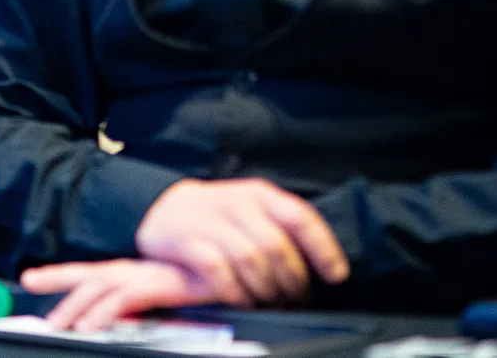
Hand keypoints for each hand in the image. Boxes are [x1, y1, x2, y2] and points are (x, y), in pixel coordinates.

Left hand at [22, 259, 219, 330]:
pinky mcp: (157, 285)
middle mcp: (129, 270)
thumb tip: (117, 313)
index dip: (56, 274)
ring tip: (59, 323)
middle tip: (35, 295)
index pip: (84, 272)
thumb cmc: (197, 273)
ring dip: (76, 305)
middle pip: (84, 277)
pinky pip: (124, 300)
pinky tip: (91, 323)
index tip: (29, 278)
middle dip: (56, 283)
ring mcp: (141, 275)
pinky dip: (105, 311)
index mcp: (126, 271)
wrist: (227, 262)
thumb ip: (136, 297)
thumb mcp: (161, 287)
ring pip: (98, 287)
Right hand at [135, 178, 348, 305]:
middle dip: (292, 280)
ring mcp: (210, 221)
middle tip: (296, 299)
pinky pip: (218, 270)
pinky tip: (242, 300)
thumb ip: (283, 229)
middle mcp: (237, 204)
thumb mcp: (252, 210)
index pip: (300, 217)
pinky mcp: (185, 240)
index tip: (335, 276)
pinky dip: (235, 291)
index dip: (323, 249)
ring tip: (270, 302)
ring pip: (250, 259)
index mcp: (260, 195)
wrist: (161, 208)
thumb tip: (322, 267)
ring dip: (265, 288)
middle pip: (277, 246)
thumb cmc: (219, 216)